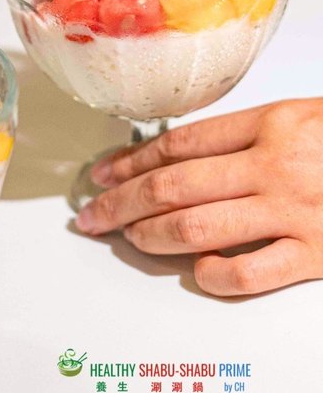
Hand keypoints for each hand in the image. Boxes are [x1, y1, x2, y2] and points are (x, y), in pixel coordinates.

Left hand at [75, 99, 322, 295]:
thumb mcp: (300, 118)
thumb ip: (242, 135)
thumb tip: (172, 159)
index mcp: (270, 123)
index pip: (177, 144)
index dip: (130, 162)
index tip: (102, 176)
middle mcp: (274, 165)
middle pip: (171, 184)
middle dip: (121, 203)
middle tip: (91, 216)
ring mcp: (294, 212)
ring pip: (195, 225)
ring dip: (149, 235)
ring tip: (126, 238)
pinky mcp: (316, 256)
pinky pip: (247, 272)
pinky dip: (211, 275)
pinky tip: (195, 271)